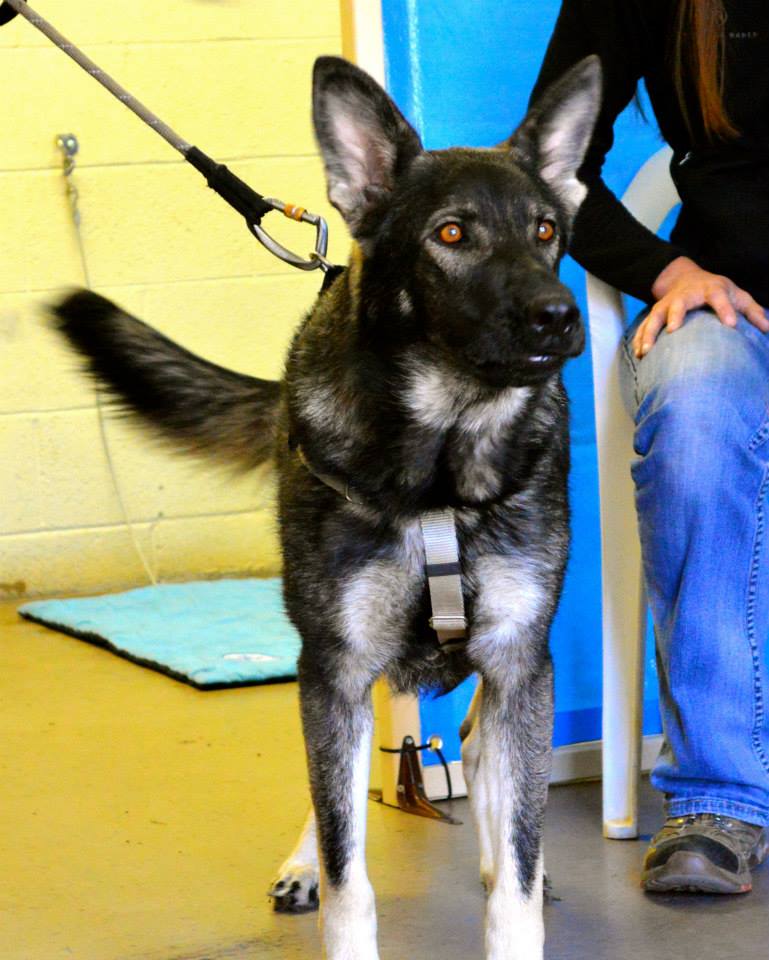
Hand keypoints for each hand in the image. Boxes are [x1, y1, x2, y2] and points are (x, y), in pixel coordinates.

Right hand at [632, 256, 768, 357]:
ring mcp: (668, 303)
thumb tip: (767, 328)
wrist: (686, 279)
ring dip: (649, 332)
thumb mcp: (738, 295)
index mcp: (711, 289)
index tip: (731, 325)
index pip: (719, 297)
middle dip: (675, 315)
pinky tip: (638, 354)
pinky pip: (645, 326)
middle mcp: (687, 295)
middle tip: (673, 331)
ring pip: (656, 316)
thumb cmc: (718, 291)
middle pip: (679, 303)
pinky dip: (640, 339)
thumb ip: (752, 312)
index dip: (725, 309)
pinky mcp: (656, 313)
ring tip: (645, 351)